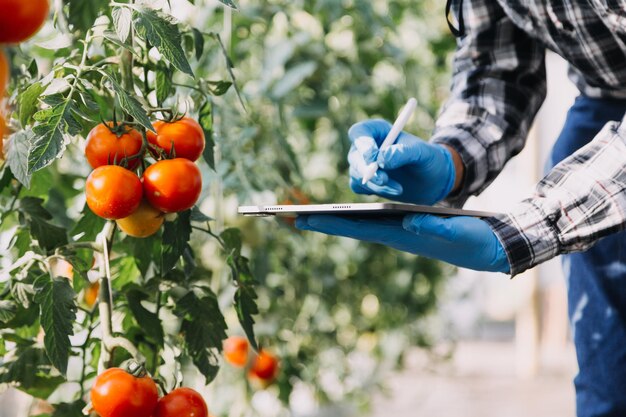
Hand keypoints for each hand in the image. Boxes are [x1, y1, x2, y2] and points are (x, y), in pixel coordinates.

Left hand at [296, 214, 509, 272]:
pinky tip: (344, 211)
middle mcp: (395, 234)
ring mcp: (399, 231)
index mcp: (402, 235)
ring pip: (360, 224)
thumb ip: (436, 226)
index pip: (360, 228)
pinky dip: (354, 216)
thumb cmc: (476, 241)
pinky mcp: (406, 227)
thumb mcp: (459, 232)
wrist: (489, 249)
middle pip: (352, 227)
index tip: (305, 220)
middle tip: (293, 216)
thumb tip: (410, 220)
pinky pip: (373, 221)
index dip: (332, 223)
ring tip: (310, 213)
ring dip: (335, 219)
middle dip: (323, 221)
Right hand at [348, 119, 456, 204]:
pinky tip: (393, 189)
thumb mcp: (421, 152)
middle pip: (354, 156)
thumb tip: (382, 158)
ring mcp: (363, 165)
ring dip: (376, 184)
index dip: (362, 144)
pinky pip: (360, 187)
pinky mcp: (365, 182)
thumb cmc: (426, 158)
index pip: (359, 133)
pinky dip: (376, 191)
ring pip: (357, 174)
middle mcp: (367, 146)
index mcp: (377, 131)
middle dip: (368, 170)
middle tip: (384, 179)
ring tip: (399, 188)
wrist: (430, 179)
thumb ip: (403, 152)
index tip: (373, 157)